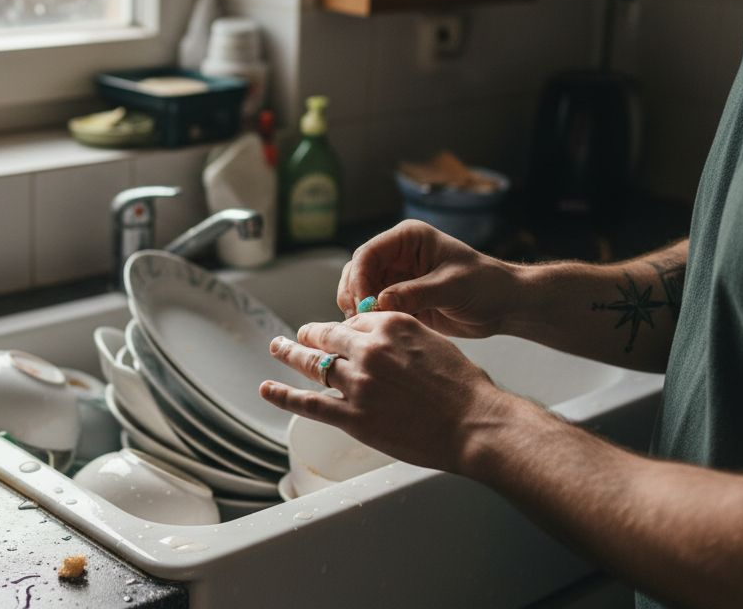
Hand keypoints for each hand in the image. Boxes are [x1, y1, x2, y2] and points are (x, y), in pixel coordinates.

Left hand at [259, 312, 504, 473]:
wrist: (475, 423)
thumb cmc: (465, 387)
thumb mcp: (434, 342)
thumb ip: (401, 336)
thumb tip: (381, 339)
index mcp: (391, 326)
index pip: (353, 320)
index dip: (342, 328)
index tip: (336, 332)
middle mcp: (369, 349)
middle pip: (327, 337)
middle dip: (310, 335)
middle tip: (297, 336)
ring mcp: (359, 384)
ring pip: (314, 365)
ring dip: (290, 355)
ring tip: (277, 348)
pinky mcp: (354, 417)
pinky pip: (309, 404)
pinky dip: (283, 395)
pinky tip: (267, 389)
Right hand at [338, 220, 520, 338]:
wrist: (504, 305)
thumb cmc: (485, 286)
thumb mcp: (451, 287)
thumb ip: (415, 294)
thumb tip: (379, 303)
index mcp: (408, 239)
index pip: (368, 253)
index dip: (359, 279)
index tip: (364, 305)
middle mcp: (397, 254)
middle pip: (357, 272)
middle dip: (354, 296)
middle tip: (360, 321)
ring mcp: (396, 277)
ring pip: (360, 291)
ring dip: (360, 310)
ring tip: (369, 330)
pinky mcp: (399, 299)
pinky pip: (374, 308)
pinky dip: (371, 321)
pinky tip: (377, 335)